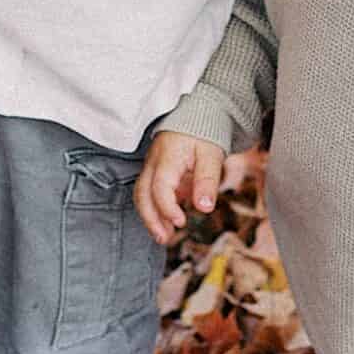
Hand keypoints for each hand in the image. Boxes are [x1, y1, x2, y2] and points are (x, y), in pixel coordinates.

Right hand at [137, 131, 226, 245]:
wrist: (195, 114)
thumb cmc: (203, 134)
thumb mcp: (212, 154)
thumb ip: (207, 180)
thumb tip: (204, 207)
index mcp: (167, 157)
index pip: (160, 187)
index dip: (167, 208)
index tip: (181, 222)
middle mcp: (154, 163)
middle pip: (142, 193)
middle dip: (150, 218)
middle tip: (163, 238)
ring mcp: (151, 167)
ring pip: (141, 194)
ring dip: (149, 217)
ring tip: (163, 236)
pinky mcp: (154, 172)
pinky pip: (147, 192)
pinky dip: (153, 209)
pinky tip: (165, 223)